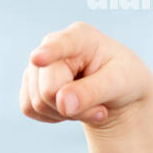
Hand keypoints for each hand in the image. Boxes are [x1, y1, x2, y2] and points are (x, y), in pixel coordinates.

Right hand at [20, 21, 152, 132]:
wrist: (118, 93)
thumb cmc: (123, 80)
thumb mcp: (118, 84)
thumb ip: (91, 92)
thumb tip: (63, 103)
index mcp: (81, 36)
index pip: (61, 45)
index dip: (48, 53)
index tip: (38, 59)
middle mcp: (53, 45)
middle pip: (47, 89)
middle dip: (72, 107)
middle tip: (100, 110)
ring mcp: (38, 64)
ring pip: (37, 102)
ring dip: (66, 114)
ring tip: (90, 106)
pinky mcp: (30, 83)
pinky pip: (29, 108)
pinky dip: (53, 117)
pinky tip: (72, 108)